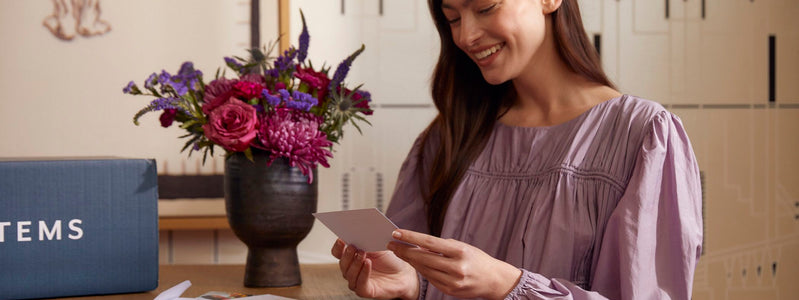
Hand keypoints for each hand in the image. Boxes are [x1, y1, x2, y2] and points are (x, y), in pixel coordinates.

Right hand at [331, 239, 418, 299]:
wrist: (404, 273)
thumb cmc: (389, 260)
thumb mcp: (377, 246)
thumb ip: (367, 239)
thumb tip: (360, 230)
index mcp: (351, 257)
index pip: (338, 253)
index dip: (338, 247)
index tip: (341, 239)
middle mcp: (351, 270)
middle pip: (342, 263)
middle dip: (347, 254)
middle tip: (353, 246)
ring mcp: (357, 281)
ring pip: (349, 274)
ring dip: (355, 263)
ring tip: (362, 253)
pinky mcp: (365, 291)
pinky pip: (360, 283)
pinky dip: (363, 272)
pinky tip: (367, 263)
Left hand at [387, 229, 521, 299]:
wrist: (493, 280)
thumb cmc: (477, 259)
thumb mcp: (462, 247)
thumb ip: (442, 246)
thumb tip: (418, 243)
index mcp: (460, 252)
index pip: (429, 242)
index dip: (411, 237)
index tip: (396, 232)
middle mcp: (456, 267)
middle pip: (423, 257)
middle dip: (404, 250)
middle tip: (391, 244)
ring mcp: (452, 281)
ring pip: (424, 269)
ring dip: (410, 260)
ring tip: (399, 251)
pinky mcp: (450, 290)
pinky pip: (430, 278)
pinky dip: (421, 270)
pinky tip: (413, 263)